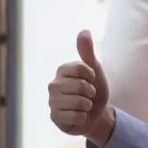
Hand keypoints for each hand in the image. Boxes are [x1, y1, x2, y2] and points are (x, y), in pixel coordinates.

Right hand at [48, 30, 113, 147]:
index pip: (81, 67)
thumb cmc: (94, 91)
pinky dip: (82, 117)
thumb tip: (84, 30)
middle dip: (90, 93)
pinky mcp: (54, 117)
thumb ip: (87, 52)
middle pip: (81, 85)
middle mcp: (53, 84)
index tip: (91, 80)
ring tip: (83, 106)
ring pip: (78, 102)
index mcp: (62, 70)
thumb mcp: (95, 69)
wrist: (96, 114)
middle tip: (87, 95)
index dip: (92, 76)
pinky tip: (78, 116)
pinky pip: (75, 116)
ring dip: (87, 106)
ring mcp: (52, 101)